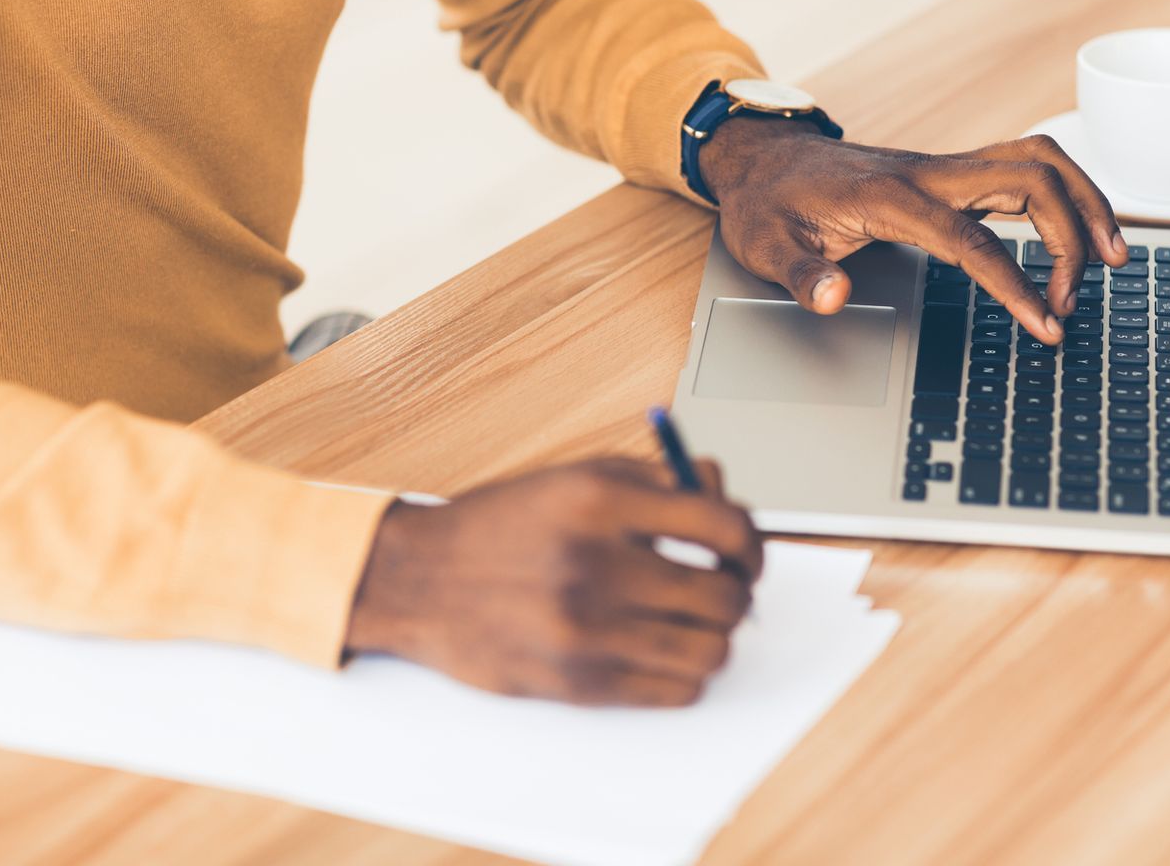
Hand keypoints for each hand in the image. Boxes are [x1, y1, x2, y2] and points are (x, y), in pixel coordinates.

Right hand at [345, 458, 763, 706]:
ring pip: (710, 652)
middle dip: (736, 594)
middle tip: (722, 589)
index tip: (746, 552)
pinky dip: (685, 675)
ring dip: (714, 638)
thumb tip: (724, 493)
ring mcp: (587, 630)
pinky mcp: (578, 682)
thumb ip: (655, 479)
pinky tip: (662, 650)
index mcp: (600, 500)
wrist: (418, 581)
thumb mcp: (574, 478)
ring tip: (692, 623)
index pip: (722, 525)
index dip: (750, 542)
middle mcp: (596, 564)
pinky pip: (676, 692)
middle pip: (724, 596)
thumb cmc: (501, 526)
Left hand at [699, 116, 1127, 341]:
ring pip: (1039, 160)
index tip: (1047, 324)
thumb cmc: (768, 203)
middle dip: (1072, 235)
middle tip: (1074, 300)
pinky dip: (1065, 193)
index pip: (973, 240)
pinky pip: (1026, 167)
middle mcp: (930, 173)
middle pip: (1032, 178)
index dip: (1016, 284)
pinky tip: (1080, 233)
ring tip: (1113, 257)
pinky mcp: (953, 173)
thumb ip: (800, 274)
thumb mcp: (765, 245)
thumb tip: (833, 298)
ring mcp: (946, 168)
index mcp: (891, 197)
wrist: (763, 157)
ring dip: (1084, 202)